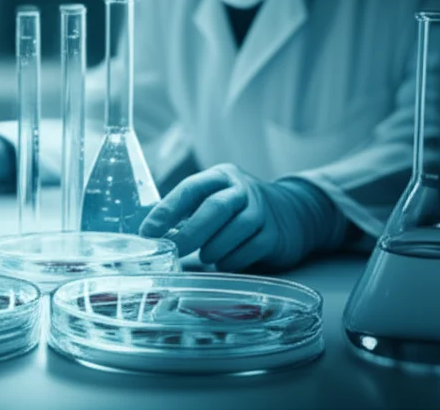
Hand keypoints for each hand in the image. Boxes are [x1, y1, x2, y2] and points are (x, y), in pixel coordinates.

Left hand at [138, 163, 341, 272]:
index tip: (148, 231)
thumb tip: (150, 234)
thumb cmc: (236, 209)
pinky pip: (250, 250)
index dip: (167, 210)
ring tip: (204, 256)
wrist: (291, 213)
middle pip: (215, 208)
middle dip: (190, 232)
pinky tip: (223, 262)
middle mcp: (242, 189)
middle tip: (172, 250)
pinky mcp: (275, 235)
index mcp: (220, 177)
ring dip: (213, 248)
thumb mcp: (212, 198)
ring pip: (235, 230)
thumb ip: (185, 211)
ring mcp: (262, 211)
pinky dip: (232, 260)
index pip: (190, 188)